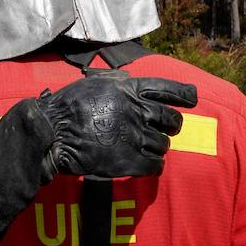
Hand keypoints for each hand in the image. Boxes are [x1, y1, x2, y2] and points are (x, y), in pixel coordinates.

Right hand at [37, 71, 197, 178]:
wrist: (52, 132)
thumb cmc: (68, 106)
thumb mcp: (94, 83)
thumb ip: (117, 81)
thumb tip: (131, 79)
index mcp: (128, 89)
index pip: (166, 89)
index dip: (183, 94)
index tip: (193, 99)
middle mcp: (136, 110)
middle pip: (171, 120)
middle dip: (172, 126)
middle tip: (166, 130)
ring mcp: (134, 136)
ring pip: (163, 145)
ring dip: (159, 147)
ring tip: (147, 148)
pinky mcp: (129, 160)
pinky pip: (155, 165)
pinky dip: (154, 166)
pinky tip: (147, 165)